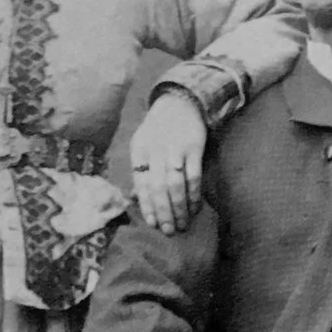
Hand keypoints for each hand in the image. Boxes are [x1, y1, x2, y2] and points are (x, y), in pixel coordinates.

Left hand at [129, 92, 209, 234]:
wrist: (180, 102)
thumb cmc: (159, 129)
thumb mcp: (143, 144)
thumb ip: (141, 169)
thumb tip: (136, 198)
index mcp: (139, 150)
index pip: (141, 183)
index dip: (147, 205)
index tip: (153, 224)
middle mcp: (155, 150)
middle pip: (158, 187)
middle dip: (163, 211)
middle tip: (169, 230)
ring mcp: (175, 148)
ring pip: (175, 184)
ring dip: (179, 207)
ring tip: (182, 223)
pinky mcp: (194, 147)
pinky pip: (193, 176)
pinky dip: (194, 194)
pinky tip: (195, 207)